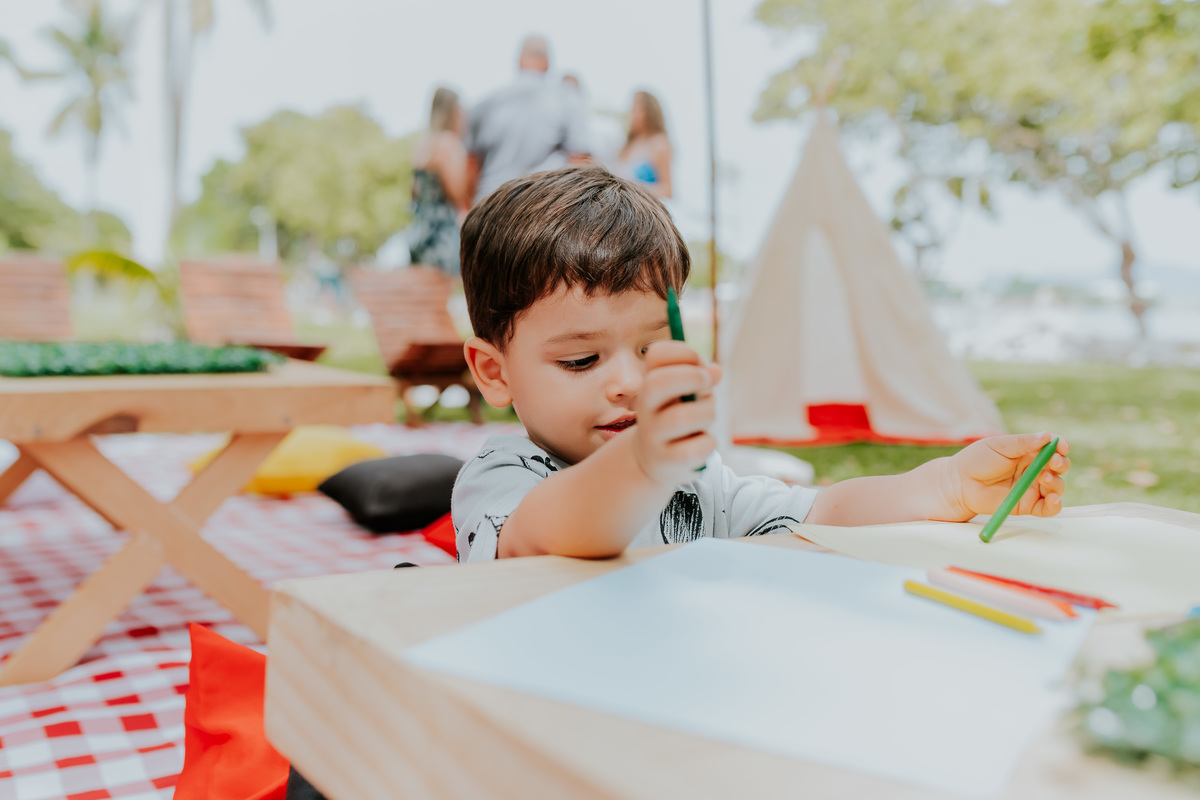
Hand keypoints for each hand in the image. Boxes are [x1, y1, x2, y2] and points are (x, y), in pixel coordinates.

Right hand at [631, 341, 721, 485]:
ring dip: (707, 413)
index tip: (700, 363)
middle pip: (656, 383)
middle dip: (691, 377)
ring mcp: (652, 436)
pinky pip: (696, 448)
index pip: (656, 355)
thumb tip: (715, 372)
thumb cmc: (677, 417)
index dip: (684, 353)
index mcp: (650, 383)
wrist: (653, 460)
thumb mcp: (687, 393)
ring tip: (707, 418)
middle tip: (708, 383)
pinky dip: (708, 444)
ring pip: (682, 417)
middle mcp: (645, 407)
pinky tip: (702, 443)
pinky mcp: (666, 461)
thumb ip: (701, 378)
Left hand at [943, 432, 1070, 520]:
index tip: (1062, 446)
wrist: (958, 483)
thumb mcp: (999, 446)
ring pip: (1056, 487)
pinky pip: (1047, 508)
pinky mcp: (1026, 505)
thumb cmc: (976, 460)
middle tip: (1053, 463)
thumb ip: (1024, 442)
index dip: (1060, 446)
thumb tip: (1048, 436)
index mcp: (1028, 451)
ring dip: (1056, 483)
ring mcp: (1031, 487)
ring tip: (1043, 478)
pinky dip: (1055, 505)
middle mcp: (1033, 469)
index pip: (1052, 448)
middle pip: (1059, 467)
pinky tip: (1053, 499)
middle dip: (1061, 464)